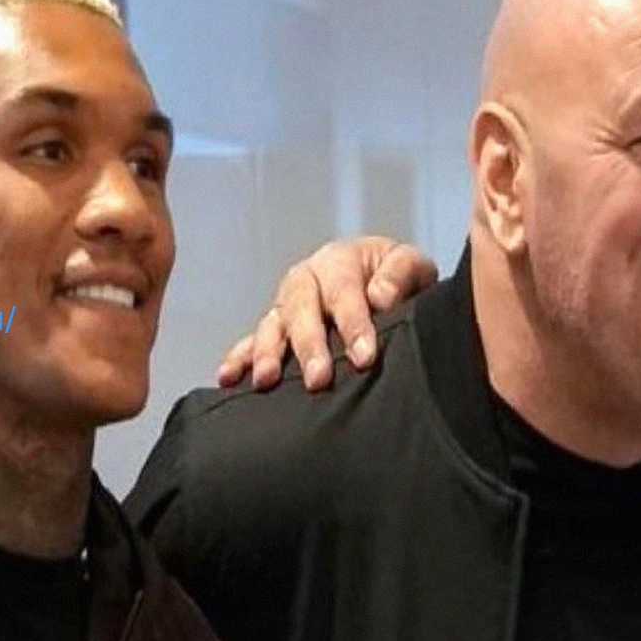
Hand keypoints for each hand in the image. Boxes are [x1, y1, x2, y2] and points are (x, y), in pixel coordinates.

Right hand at [217, 237, 437, 391]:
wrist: (383, 282)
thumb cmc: (398, 278)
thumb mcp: (412, 267)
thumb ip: (401, 275)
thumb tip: (380, 298)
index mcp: (340, 260)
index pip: (344, 291)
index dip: (353, 324)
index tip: (364, 357)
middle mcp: (306, 279)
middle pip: (300, 308)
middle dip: (308, 345)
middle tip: (317, 379)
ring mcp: (286, 304)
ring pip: (272, 325)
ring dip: (267, 353)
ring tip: (266, 381)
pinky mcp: (276, 327)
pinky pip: (251, 341)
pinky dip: (238, 359)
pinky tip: (228, 378)